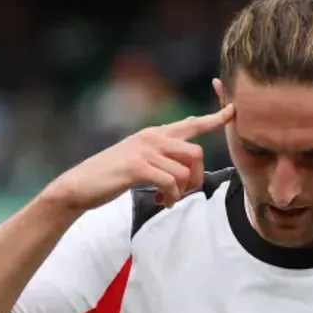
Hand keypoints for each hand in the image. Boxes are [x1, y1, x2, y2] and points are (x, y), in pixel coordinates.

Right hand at [41, 103, 234, 211]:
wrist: (79, 185)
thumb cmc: (111, 176)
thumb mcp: (140, 159)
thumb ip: (163, 156)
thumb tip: (187, 164)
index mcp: (154, 134)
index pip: (190, 123)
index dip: (214, 118)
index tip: (233, 111)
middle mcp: (152, 137)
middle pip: (196, 153)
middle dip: (196, 177)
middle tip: (183, 193)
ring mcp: (144, 150)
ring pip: (184, 170)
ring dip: (181, 192)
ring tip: (167, 199)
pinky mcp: (137, 166)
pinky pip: (171, 182)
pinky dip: (170, 197)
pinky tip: (160, 201)